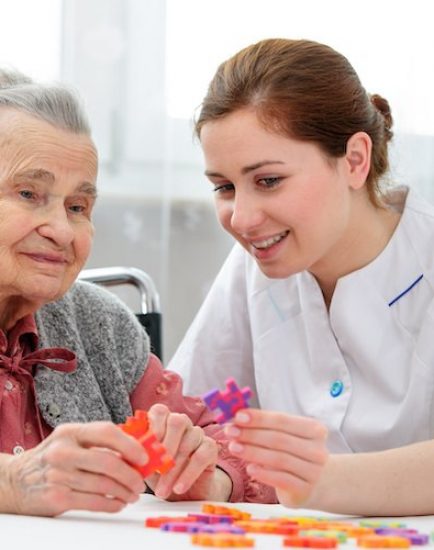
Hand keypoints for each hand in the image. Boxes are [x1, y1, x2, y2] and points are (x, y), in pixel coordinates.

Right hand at [5, 422, 147, 515]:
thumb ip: (98, 443)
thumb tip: (136, 449)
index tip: (144, 456)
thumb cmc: (52, 459)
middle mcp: (63, 451)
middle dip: (130, 474)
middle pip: (107, 462)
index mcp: (70, 432)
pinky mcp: (57, 497)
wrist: (15, 480)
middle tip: (141, 482)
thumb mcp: (70, 441)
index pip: (106, 432)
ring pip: (103, 484)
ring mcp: (59, 475)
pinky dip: (111, 504)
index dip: (130, 444)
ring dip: (124, 491)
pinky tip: (118, 503)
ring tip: (133, 494)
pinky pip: (93, 502)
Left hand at [145, 403, 231, 500]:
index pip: (160, 411)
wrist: (186, 494)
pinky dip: (188, 474)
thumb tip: (125, 454)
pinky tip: (179, 488)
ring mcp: (197, 433)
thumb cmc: (160, 474)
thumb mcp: (145, 465)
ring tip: (162, 491)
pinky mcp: (210, 448)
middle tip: (156, 470)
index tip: (147, 448)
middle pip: (177, 422)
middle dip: (166, 446)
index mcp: (163, 421)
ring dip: (173, 469)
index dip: (154, 426)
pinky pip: (201, 456)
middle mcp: (182, 423)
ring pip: (188, 442)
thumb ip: (136, 455)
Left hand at [224, 409, 327, 506]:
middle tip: (230, 431)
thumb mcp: (285, 435)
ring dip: (253, 452)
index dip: (259, 418)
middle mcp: (318, 450)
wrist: (313, 483)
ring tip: (233, 447)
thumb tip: (237, 417)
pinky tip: (249, 468)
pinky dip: (264, 473)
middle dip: (251, 434)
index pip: (283, 420)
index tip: (238, 416)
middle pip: (279, 439)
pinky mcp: (305, 490)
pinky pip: (282, 479)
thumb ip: (265, 425)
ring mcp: (314, 471)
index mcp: (314, 429)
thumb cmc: (293, 452)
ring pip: (279, 459)